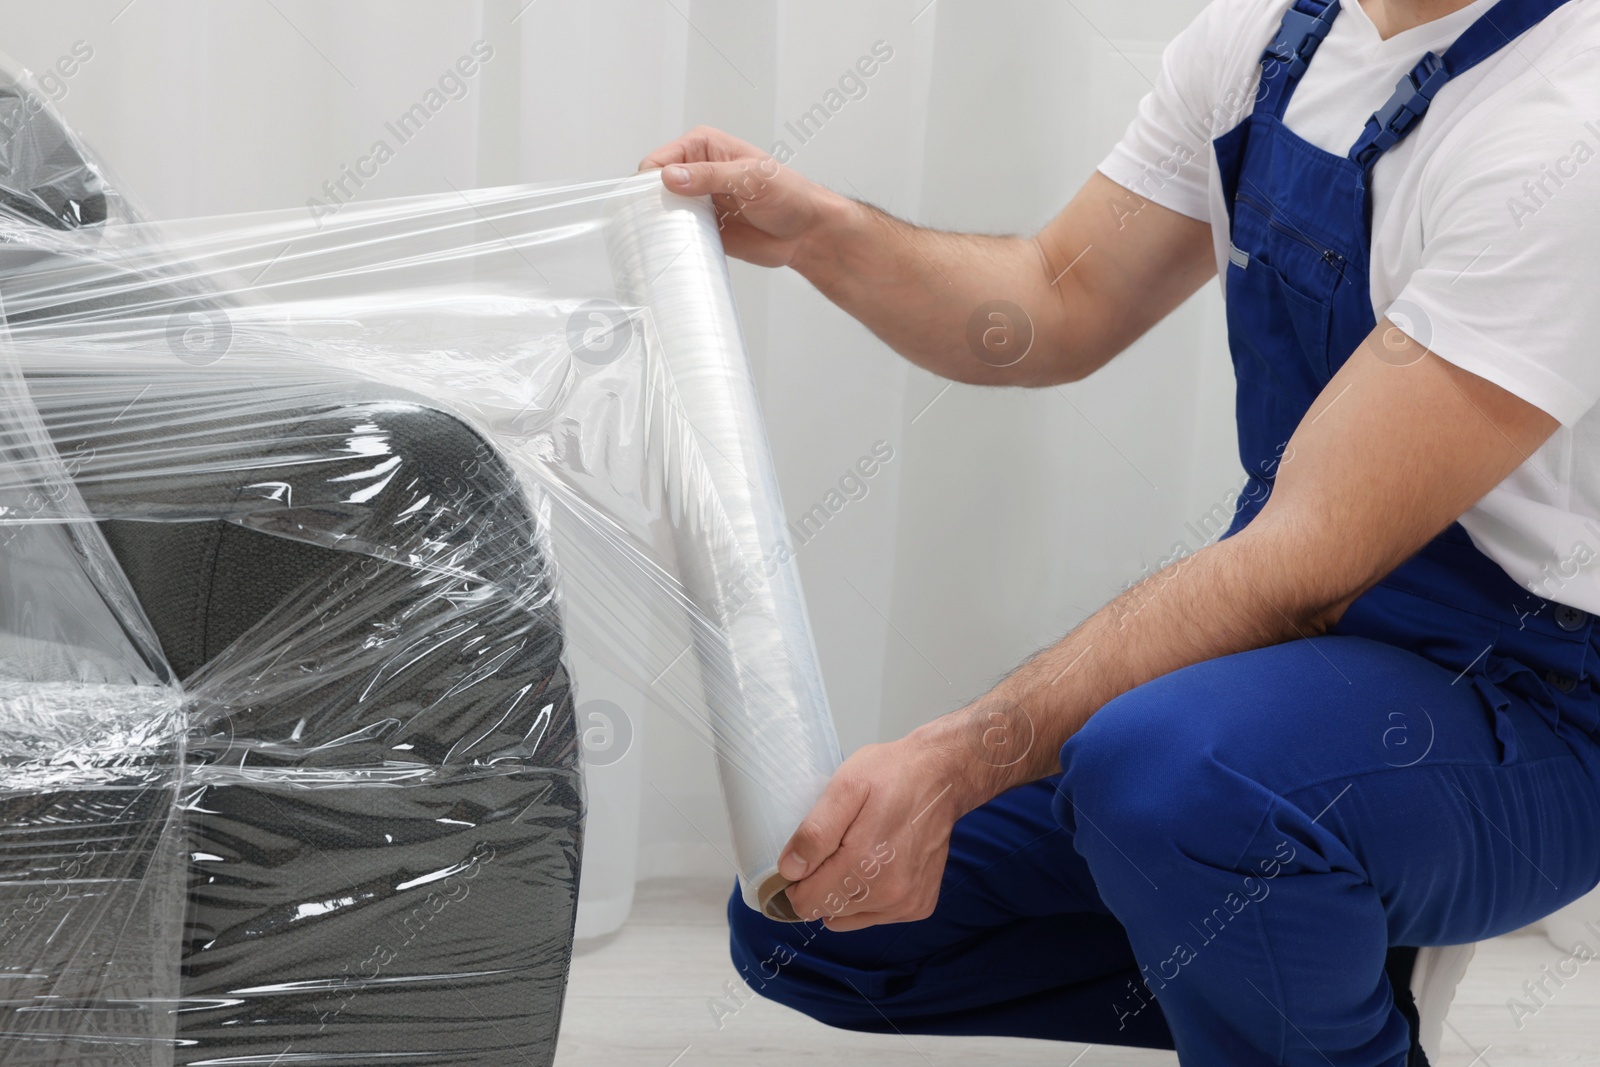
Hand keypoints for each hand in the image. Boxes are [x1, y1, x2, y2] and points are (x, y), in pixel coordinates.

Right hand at [637, 126, 844, 268]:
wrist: (807, 233)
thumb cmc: (789, 195)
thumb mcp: (750, 178)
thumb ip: (710, 177)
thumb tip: (670, 177)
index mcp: (702, 147)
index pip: (659, 160)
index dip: (649, 181)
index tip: (653, 201)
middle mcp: (695, 172)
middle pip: (654, 187)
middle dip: (652, 205)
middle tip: (660, 223)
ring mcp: (697, 202)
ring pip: (662, 212)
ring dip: (662, 225)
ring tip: (667, 238)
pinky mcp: (702, 228)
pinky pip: (677, 234)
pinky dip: (674, 241)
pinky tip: (677, 248)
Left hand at [776, 732, 975, 931]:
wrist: (941, 778)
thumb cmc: (890, 776)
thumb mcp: (844, 787)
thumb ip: (815, 832)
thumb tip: (790, 870)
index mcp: (864, 863)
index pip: (807, 903)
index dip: (796, 883)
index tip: (805, 858)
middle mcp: (888, 893)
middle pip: (827, 911)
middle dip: (821, 884)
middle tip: (835, 847)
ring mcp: (907, 903)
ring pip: (850, 918)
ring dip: (844, 893)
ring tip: (857, 854)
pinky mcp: (920, 906)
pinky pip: (875, 915)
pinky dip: (869, 897)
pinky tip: (878, 864)